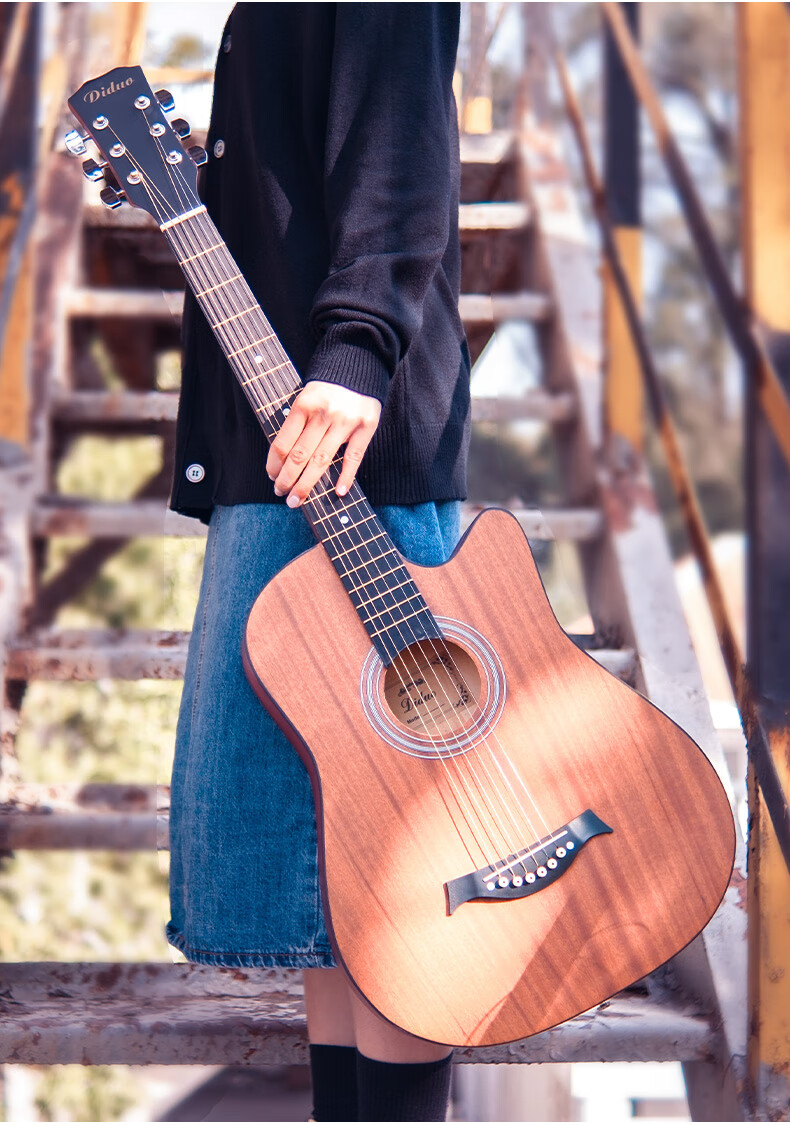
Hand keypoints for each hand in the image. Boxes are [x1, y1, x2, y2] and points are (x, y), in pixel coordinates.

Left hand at [266, 381, 381, 506]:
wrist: (359, 364)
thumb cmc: (327, 388)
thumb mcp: (305, 398)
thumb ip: (296, 424)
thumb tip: (284, 461)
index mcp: (303, 405)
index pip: (283, 444)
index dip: (274, 466)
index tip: (272, 478)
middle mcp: (323, 414)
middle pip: (300, 456)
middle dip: (288, 480)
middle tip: (282, 495)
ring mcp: (345, 422)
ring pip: (322, 461)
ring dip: (307, 485)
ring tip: (298, 499)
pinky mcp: (365, 428)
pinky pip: (354, 458)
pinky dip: (346, 477)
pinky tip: (338, 492)